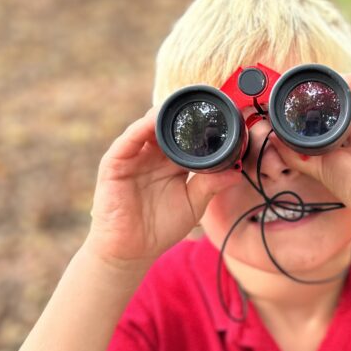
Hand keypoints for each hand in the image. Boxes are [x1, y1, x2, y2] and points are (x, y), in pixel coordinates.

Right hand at [84, 107, 240, 271]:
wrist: (131, 251)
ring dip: (163, 115)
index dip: (200, 124)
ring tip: (181, 105)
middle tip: (203, 100)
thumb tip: (236, 173)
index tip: (220, 112)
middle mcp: (152, 155)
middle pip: (167, 125)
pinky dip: (140, 129)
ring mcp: (133, 157)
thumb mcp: (193, 205)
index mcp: (172, 162)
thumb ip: (210, 186)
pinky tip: (153, 122)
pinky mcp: (115, 164)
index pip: (186, 136)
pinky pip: (127, 141)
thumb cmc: (160, 228)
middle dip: (183, 113)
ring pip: (147, 127)